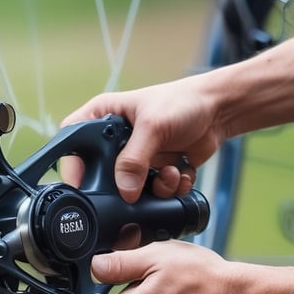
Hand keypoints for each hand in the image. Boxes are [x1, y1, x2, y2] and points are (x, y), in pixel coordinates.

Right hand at [60, 77, 223, 202]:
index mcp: (101, 117)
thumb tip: (124, 190)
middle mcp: (113, 139)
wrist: (220, 109)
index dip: (73, 167)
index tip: (83, 186)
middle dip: (123, 184)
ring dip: (153, 187)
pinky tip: (180, 171)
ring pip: (129, 188)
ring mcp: (133, 157)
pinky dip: (169, 187)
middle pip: (100, 174)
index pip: (73, 144)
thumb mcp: (154, 127)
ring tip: (170, 172)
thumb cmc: (184, 101)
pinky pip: (153, 191)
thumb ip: (134, 159)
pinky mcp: (152, 170)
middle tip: (138, 182)